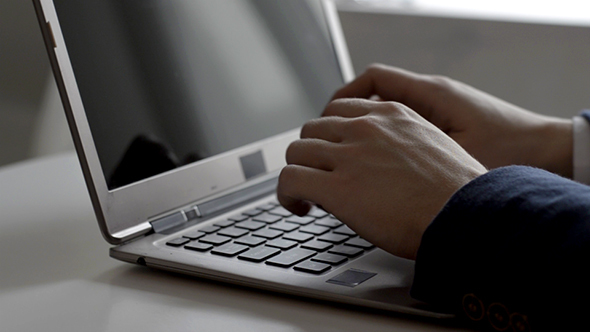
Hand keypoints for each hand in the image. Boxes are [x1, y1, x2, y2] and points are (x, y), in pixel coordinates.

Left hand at [277, 99, 485, 259]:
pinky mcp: (337, 188)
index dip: (328, 133)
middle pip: (312, 128)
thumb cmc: (458, 193)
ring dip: (296, 172)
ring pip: (296, 151)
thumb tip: (383, 161)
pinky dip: (286, 194)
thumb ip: (401, 143)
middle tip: (317, 176)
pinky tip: (298, 207)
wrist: (467, 215)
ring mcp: (350, 156)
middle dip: (311, 153)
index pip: (339, 109)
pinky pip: (290, 180)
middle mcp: (367, 128)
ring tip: (304, 195)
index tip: (329, 153)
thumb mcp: (434, 146)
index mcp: (391, 114)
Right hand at [333, 64, 572, 176]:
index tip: (326, 120)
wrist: (547, 152)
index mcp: (429, 95)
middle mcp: (432, 95)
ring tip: (346, 154)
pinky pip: (405, 122)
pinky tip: (378, 162)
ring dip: (364, 126)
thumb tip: (368, 163)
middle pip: (374, 93)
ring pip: (387, 109)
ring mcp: (439, 109)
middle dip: (346, 114)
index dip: (343, 97)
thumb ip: (407, 150)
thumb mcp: (452, 154)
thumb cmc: (508, 152)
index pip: (374, 79)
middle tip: (327, 141)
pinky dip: (386, 136)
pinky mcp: (446, 123)